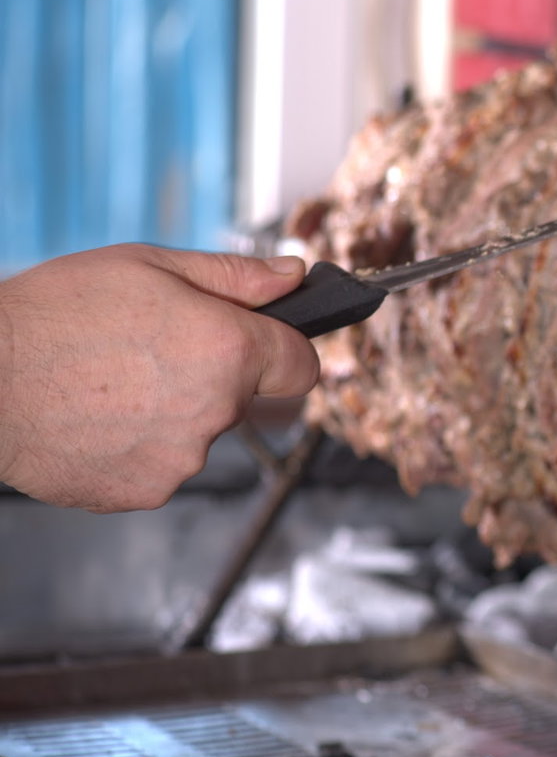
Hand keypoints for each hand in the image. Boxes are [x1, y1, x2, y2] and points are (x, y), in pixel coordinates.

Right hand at [0, 244, 319, 511]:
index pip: (303, 366)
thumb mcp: (149, 266)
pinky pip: (159, 463)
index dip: (285, 350)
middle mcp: (215, 412)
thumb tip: (294, 276)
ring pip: (199, 432)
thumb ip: (235, 276)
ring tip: (110, 381)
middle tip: (151, 350)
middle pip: (244, 397)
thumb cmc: (53, 314)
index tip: (264, 344)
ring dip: (171, 411)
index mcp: (229, 350)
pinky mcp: (142, 491)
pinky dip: (136, 444)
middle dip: (215, 374)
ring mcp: (180, 459)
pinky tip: (95, 415)